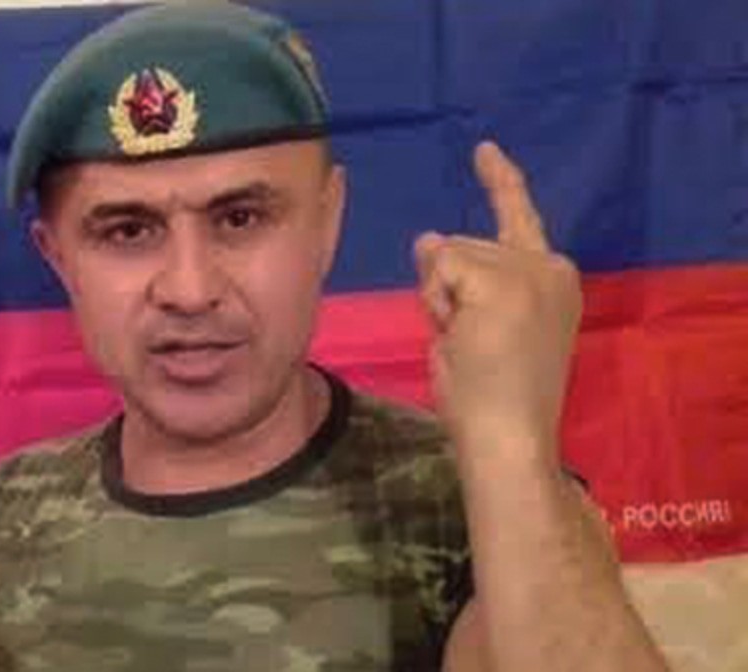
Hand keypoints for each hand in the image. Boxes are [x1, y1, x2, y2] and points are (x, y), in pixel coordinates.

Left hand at [414, 141, 581, 464]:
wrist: (510, 435)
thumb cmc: (493, 398)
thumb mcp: (473, 328)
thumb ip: (459, 283)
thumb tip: (427, 238)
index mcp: (554, 280)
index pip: (518, 216)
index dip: (501, 182)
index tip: (484, 149)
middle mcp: (551, 266)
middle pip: (465, 244)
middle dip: (447, 288)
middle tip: (467, 343)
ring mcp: (529, 271)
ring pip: (447, 254)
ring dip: (440, 299)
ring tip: (468, 346)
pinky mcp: (502, 281)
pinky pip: (440, 267)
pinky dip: (438, 302)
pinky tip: (462, 337)